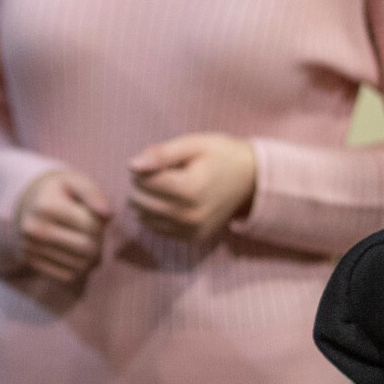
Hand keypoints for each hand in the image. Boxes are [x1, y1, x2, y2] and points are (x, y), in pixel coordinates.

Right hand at [15, 168, 112, 284]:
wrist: (29, 204)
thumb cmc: (60, 192)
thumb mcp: (76, 182)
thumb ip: (93, 194)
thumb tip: (107, 215)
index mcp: (46, 206)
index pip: (91, 226)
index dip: (101, 223)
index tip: (96, 216)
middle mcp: (34, 229)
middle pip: (86, 248)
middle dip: (98, 242)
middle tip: (96, 234)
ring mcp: (30, 248)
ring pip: (79, 266)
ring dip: (91, 258)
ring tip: (87, 242)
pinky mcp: (32, 263)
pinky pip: (68, 276)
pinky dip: (79, 269)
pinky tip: (77, 255)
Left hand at [127, 134, 256, 242]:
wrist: (252, 179)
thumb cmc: (221, 155)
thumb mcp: (193, 144)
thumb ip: (161, 154)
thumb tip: (132, 166)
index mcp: (189, 189)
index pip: (143, 181)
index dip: (142, 167)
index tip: (155, 160)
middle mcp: (190, 215)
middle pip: (139, 202)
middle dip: (139, 185)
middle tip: (157, 172)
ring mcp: (192, 231)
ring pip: (144, 218)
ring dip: (144, 200)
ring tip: (164, 186)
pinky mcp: (193, 239)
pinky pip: (157, 229)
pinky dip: (155, 215)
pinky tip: (170, 201)